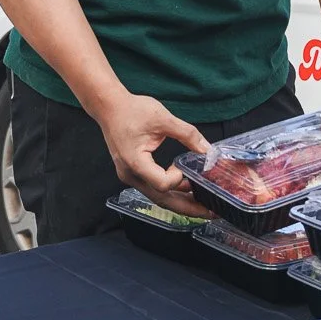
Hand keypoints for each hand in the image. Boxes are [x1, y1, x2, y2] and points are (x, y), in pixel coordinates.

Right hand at [95, 90, 209, 200]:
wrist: (109, 107)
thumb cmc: (131, 110)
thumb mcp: (163, 118)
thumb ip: (187, 134)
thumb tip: (207, 150)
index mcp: (135, 163)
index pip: (162, 184)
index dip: (179, 179)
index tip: (186, 166)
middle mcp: (130, 175)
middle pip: (162, 200)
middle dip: (187, 207)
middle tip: (210, 212)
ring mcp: (131, 176)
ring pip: (158, 197)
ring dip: (181, 201)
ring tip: (202, 203)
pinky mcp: (134, 173)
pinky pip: (154, 188)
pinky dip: (171, 191)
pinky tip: (187, 188)